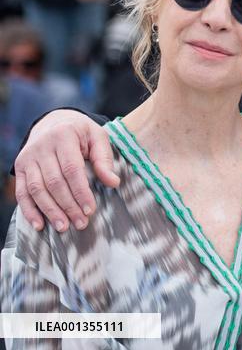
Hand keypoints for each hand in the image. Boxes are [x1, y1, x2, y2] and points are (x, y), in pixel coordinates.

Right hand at [13, 109, 118, 231]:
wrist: (54, 122)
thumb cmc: (81, 133)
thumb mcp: (98, 138)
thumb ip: (104, 160)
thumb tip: (114, 183)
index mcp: (64, 136)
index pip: (72, 170)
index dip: (81, 192)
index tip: (90, 210)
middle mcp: (42, 146)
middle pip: (54, 182)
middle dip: (68, 206)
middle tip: (81, 223)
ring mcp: (28, 158)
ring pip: (36, 189)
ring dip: (50, 211)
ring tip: (63, 227)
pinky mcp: (19, 167)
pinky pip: (22, 192)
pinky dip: (29, 210)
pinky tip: (39, 225)